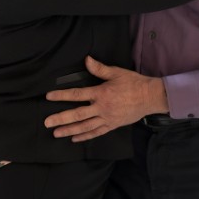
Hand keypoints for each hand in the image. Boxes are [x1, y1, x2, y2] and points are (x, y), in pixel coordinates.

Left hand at [43, 56, 167, 141]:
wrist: (150, 97)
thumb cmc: (133, 83)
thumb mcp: (116, 72)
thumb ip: (99, 68)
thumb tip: (86, 60)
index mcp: (101, 93)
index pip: (77, 95)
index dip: (62, 95)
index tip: (49, 97)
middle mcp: (102, 108)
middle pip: (77, 115)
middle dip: (61, 119)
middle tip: (47, 123)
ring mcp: (107, 118)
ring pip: (85, 127)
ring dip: (69, 130)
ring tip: (56, 133)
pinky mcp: (112, 125)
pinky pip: (96, 132)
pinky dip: (85, 136)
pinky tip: (75, 139)